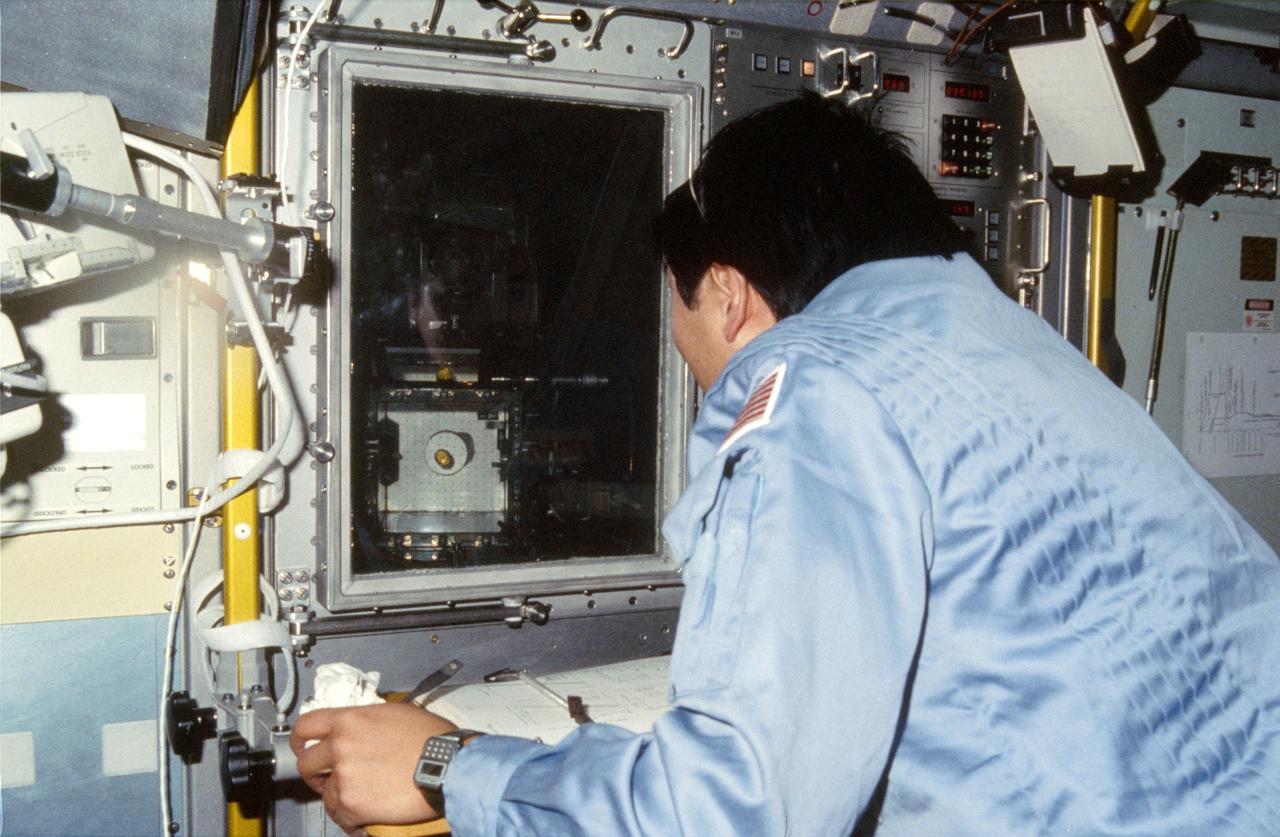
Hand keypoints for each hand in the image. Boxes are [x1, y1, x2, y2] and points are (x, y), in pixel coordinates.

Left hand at [291, 703, 457, 830]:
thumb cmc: (432, 740)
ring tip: (359, 801)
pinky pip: (340, 815)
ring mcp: (344, 775)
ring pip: (325, 793)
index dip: (300, 739)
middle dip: (316, 774)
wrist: (447, 766)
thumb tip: (361, 727)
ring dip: (339, 798)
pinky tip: (363, 819)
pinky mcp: (351, 803)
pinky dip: (351, 820)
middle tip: (328, 779)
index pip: (306, 725)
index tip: (302, 747)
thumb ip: (368, 720)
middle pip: (306, 763)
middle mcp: (341, 745)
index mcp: (350, 720)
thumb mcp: (396, 713)